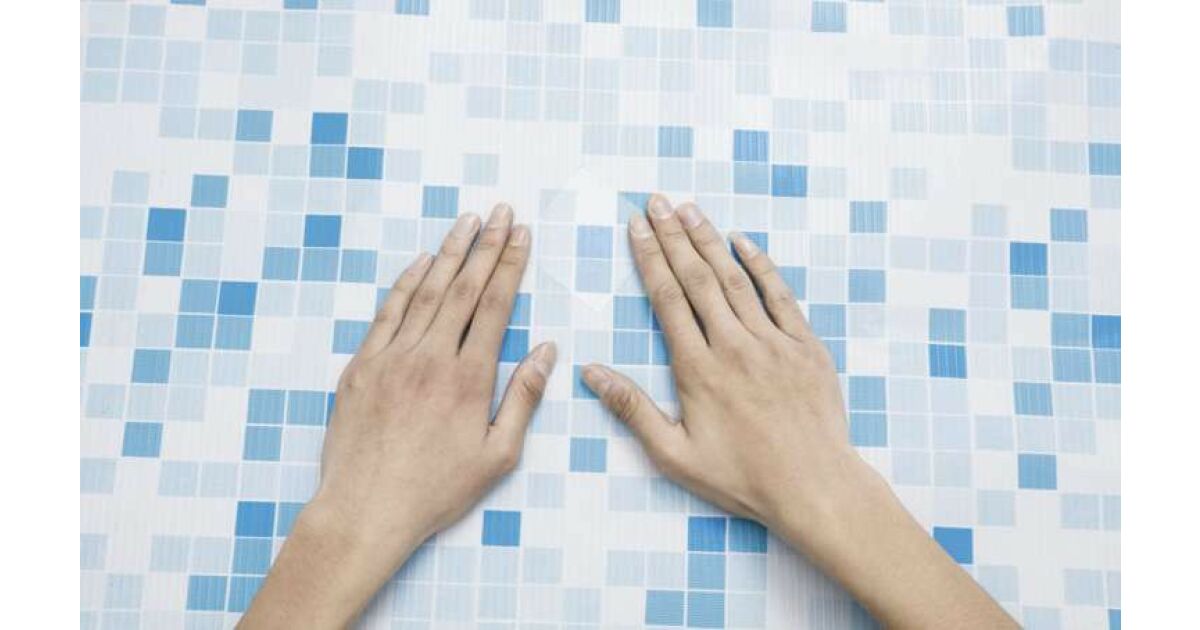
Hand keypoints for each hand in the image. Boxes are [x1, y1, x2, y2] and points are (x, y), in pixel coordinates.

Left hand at [241, 205, 556, 628]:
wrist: (365, 509)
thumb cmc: (435, 490)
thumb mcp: (497, 456)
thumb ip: (524, 398)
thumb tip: (547, 351)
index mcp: (468, 378)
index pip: (495, 305)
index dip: (511, 265)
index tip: (521, 234)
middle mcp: (430, 357)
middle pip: (463, 287)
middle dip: (485, 245)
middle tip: (500, 212)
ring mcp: (391, 358)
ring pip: (426, 291)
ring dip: (448, 252)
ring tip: (466, 222)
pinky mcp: (361, 366)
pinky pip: (388, 312)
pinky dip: (406, 282)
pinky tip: (422, 263)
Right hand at [582, 194, 852, 532]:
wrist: (815, 486)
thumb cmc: (742, 477)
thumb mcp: (675, 454)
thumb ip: (632, 410)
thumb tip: (590, 373)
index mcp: (699, 369)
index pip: (667, 298)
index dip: (649, 258)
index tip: (635, 227)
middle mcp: (734, 345)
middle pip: (697, 277)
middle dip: (672, 236)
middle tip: (655, 201)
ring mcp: (772, 342)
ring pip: (734, 279)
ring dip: (709, 240)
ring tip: (688, 209)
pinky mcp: (804, 346)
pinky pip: (779, 295)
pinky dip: (760, 265)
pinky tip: (742, 242)